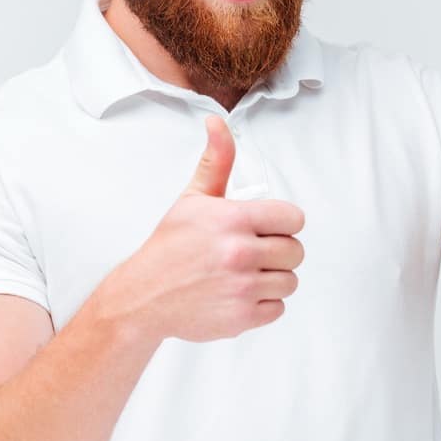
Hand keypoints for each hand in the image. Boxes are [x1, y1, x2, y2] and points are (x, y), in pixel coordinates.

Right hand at [104, 115, 304, 342]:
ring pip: (290, 281)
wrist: (144, 296)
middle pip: (295, 251)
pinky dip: (264, 304)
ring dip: (272, 278)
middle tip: (253, 251)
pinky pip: (278, 308)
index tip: (266, 227)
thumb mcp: (194, 197)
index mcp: (232, 219)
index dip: (282, 222)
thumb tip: (217, 122)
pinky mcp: (242, 318)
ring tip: (245, 273)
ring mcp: (242, 288)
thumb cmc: (171, 245)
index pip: (294, 219)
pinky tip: (240, 293)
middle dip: (278, 250)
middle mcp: (240, 253)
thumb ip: (217, 160)